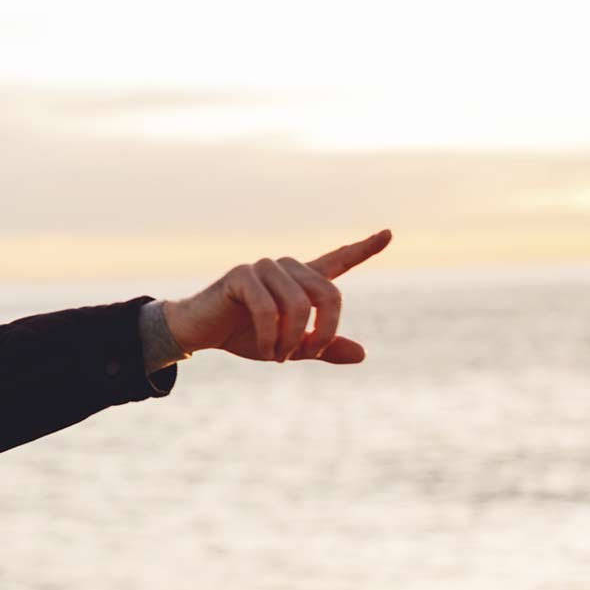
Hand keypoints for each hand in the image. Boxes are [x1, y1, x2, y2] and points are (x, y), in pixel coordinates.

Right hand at [161, 230, 391, 362]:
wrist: (200, 332)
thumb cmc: (243, 335)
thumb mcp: (289, 348)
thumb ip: (322, 348)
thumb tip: (362, 354)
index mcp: (301, 281)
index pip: (339, 260)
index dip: (366, 248)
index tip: (389, 233)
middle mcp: (287, 268)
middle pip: (329, 294)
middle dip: (324, 332)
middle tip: (308, 354)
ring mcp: (264, 267)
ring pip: (299, 305)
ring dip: (291, 340)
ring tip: (277, 356)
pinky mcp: (242, 275)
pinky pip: (269, 310)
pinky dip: (270, 338)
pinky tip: (265, 350)